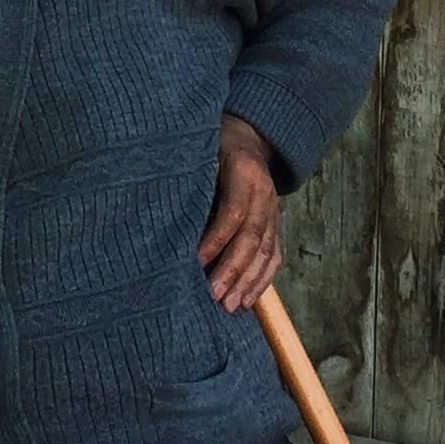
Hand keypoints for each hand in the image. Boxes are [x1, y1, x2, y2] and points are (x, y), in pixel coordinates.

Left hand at [200, 112, 282, 313]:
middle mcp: (265, 193)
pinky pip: (275, 256)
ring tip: (230, 306)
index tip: (194, 262)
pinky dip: (263, 280)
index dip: (215, 239)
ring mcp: (275, 210)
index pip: (234, 212)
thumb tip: (167, 217)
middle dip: (233, 270)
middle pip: (252, 237)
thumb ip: (191, 179)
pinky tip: (247, 300)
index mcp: (244, 171)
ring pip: (267, 250)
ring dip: (249, 281)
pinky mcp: (277, 225)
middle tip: (214, 296)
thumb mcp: (200, 151)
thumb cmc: (212, 147)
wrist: (249, 137)